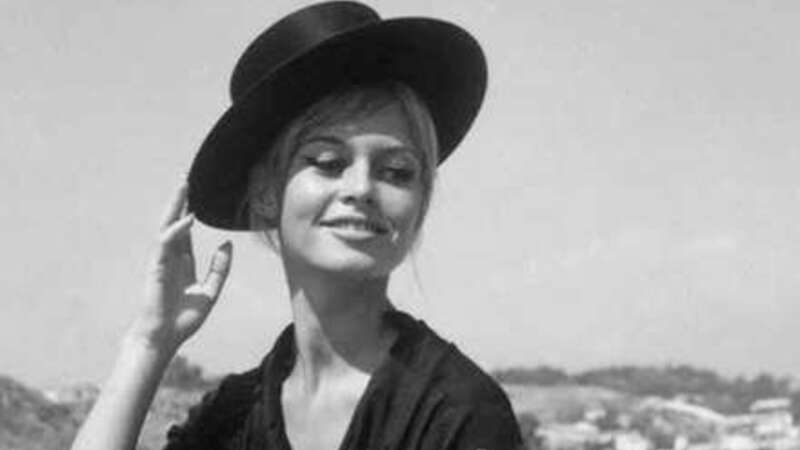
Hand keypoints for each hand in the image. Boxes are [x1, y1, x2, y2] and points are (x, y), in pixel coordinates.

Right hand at [129, 183, 232, 353]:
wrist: (165, 338)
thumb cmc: (183, 319)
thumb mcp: (210, 291)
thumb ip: (219, 268)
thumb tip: (227, 244)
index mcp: (182, 263)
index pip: (186, 233)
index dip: (190, 213)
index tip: (197, 196)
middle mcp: (171, 258)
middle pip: (175, 224)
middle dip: (179, 202)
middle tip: (185, 180)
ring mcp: (162, 261)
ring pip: (167, 227)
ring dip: (175, 206)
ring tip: (183, 187)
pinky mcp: (156, 268)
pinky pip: (165, 243)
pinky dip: (176, 230)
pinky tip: (188, 219)